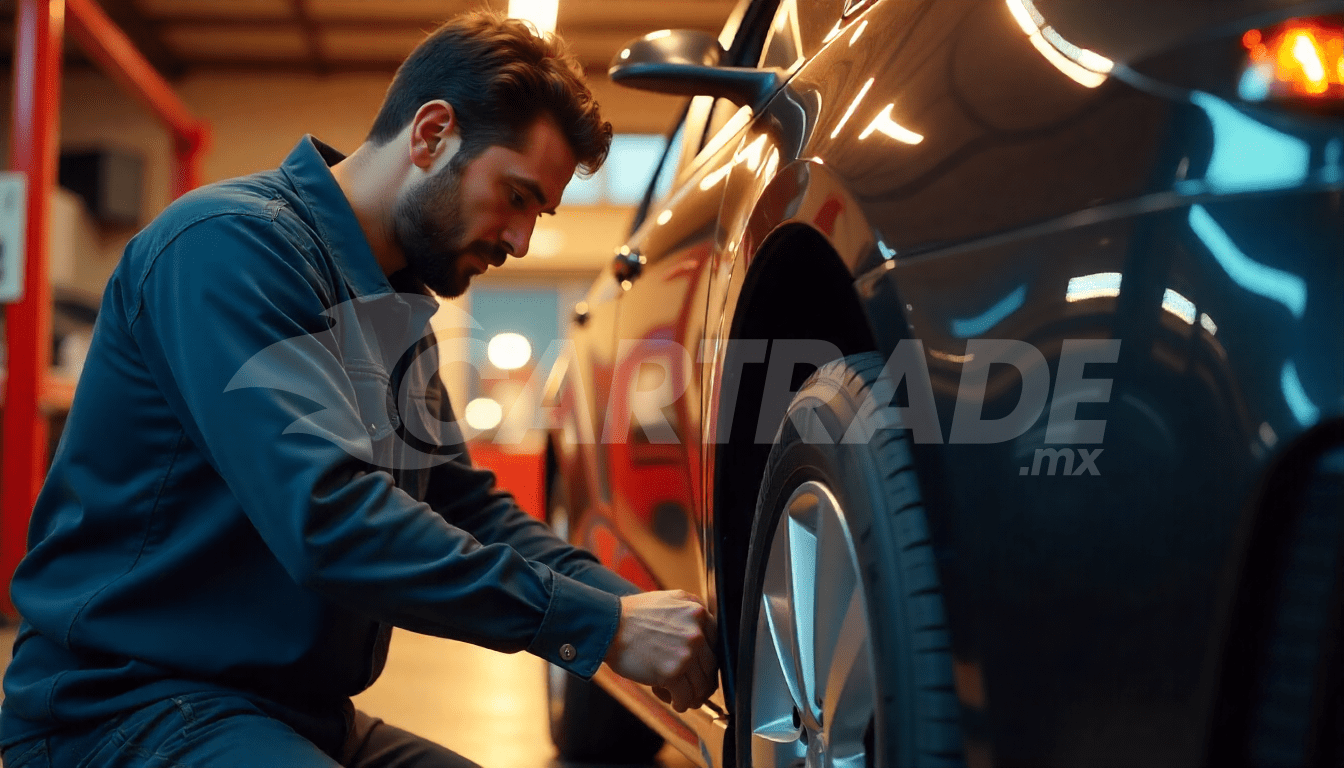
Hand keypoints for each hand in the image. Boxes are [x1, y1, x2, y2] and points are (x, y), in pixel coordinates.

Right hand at [603, 590, 718, 711]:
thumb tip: (705, 627)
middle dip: (704, 682)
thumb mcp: (670, 598)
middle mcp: (696, 632)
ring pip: (701, 685)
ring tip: (687, 700)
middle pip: (710, 667)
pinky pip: (685, 696)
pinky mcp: (672, 672)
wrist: (608, 625)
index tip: (702, 670)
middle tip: (698, 691)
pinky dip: (682, 703)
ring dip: (695, 696)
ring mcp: (685, 653)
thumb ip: (691, 607)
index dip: (708, 660)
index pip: (715, 643)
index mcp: (697, 613)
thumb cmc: (634, 614)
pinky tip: (676, 703)